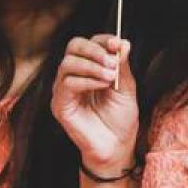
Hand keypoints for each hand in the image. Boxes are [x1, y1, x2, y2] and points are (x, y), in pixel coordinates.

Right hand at [50, 35, 138, 174]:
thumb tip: (123, 43)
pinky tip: (102, 86)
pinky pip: (67, 84)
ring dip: (92, 66)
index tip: (118, 44)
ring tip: (111, 77)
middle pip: (73, 47)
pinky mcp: (60, 105)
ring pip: (68, 63)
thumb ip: (122, 65)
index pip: (88, 43)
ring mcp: (63, 90)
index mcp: (88, 68)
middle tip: (112, 60)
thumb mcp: (126, 88)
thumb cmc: (120, 119)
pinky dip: (87, 81)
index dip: (102, 40)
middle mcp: (73, 75)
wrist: (117, 147)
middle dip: (94, 49)